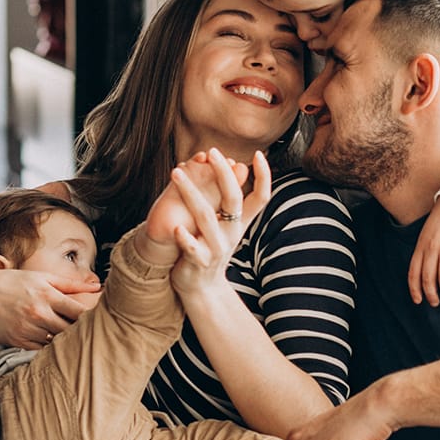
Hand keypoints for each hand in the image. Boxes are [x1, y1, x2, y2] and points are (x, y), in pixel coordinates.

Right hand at [0, 269, 100, 349]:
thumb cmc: (14, 283)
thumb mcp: (41, 278)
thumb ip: (70, 284)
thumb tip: (97, 287)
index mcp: (48, 295)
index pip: (80, 313)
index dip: (92, 319)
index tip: (99, 321)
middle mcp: (39, 313)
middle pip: (71, 330)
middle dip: (81, 332)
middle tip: (91, 335)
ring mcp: (27, 329)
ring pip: (57, 342)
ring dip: (65, 342)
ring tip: (73, 341)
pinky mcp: (17, 342)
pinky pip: (41, 350)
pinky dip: (48, 348)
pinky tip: (52, 343)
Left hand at [170, 149, 271, 297]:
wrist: (203, 287)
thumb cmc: (210, 247)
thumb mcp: (225, 225)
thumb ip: (227, 201)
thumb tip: (233, 166)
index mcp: (240, 222)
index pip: (261, 197)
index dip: (264, 177)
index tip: (258, 154)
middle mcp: (232, 232)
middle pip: (234, 199)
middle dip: (224, 174)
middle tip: (212, 152)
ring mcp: (217, 248)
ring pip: (206, 217)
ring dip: (191, 193)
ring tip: (176, 173)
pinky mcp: (200, 262)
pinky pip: (193, 248)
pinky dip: (185, 238)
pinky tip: (176, 226)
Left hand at [407, 195, 439, 304]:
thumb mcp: (426, 235)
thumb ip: (424, 252)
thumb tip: (423, 274)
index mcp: (421, 246)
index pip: (414, 273)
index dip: (415, 289)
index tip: (418, 300)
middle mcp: (432, 247)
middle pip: (428, 277)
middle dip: (431, 294)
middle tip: (436, 303)